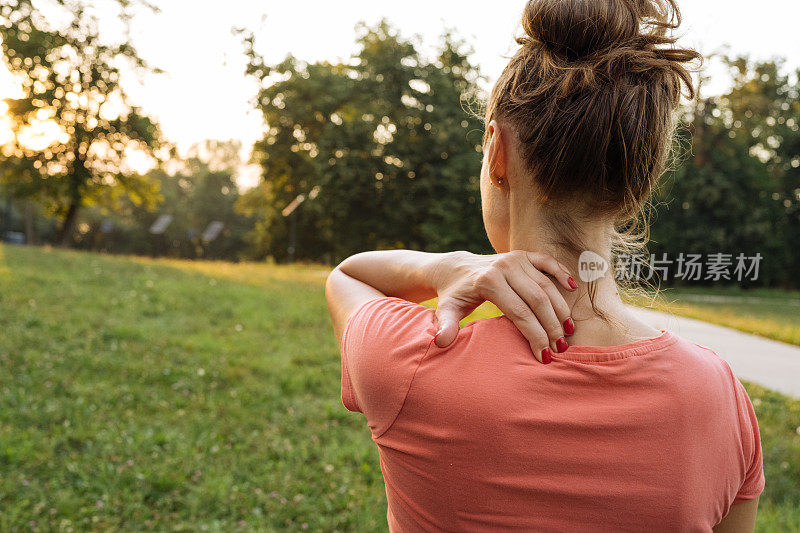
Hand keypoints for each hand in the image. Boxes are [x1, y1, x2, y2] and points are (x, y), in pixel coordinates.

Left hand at [431, 250, 576, 362]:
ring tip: (568, 331)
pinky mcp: (523, 254)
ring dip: (560, 309)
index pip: (519, 313)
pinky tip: (573, 289)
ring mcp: (515, 258)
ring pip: (547, 285)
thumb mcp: (446, 310)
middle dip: (552, 327)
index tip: (543, 356)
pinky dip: (562, 273)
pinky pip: (547, 262)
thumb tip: (441, 343)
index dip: (534, 336)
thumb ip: (445, 326)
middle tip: (561, 348)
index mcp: (489, 281)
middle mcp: (505, 266)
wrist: (455, 268)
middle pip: (538, 300)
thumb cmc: (453, 295)